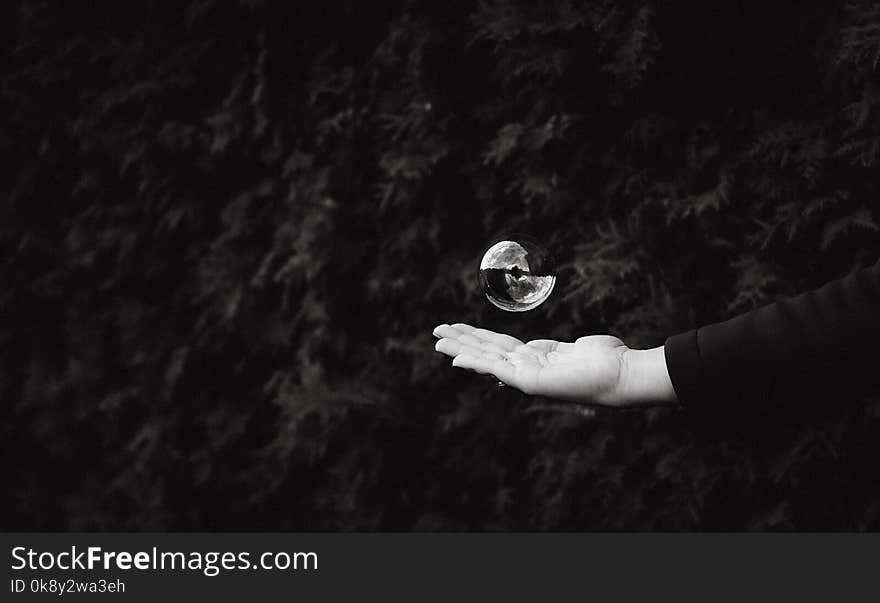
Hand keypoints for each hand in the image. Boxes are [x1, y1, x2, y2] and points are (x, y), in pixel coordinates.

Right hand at [432, 323, 676, 407]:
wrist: (622, 374)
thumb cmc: (609, 360)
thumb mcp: (584, 347)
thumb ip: (573, 346)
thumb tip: (577, 344)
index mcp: (536, 359)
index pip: (499, 346)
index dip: (478, 338)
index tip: (459, 330)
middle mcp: (527, 369)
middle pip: (486, 350)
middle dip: (461, 340)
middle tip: (436, 332)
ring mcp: (526, 376)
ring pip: (485, 358)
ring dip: (459, 349)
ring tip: (436, 340)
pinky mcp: (528, 381)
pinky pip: (495, 369)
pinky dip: (474, 364)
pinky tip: (455, 359)